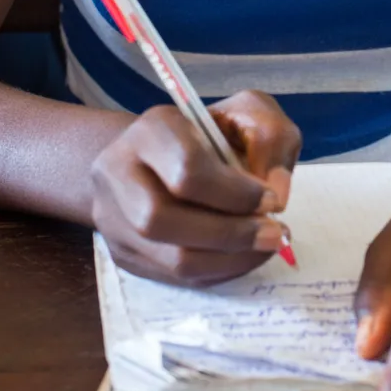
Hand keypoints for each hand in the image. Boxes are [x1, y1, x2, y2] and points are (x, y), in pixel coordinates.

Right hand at [90, 91, 301, 284]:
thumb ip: (272, 140)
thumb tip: (276, 198)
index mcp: (152, 129)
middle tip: (273, 234)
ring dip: (228, 259)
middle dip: (229, 233)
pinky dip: (217, 272)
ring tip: (265, 247)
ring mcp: (113, 216)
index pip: (185, 169)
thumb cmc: (212, 132)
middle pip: (161, 219)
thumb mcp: (249, 113)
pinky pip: (173, 277)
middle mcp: (118, 170)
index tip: (271, 200)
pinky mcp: (123, 252)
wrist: (160, 155)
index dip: (235, 193)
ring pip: (168, 257)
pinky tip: (243, 256)